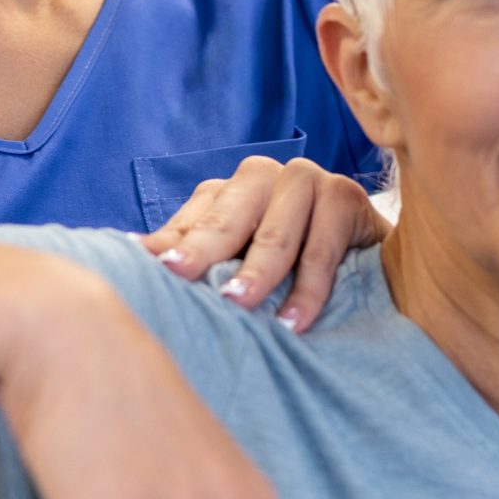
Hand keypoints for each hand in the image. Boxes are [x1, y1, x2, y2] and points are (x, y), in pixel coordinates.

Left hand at [138, 157, 389, 332]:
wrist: (366, 260)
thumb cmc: (291, 264)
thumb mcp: (241, 260)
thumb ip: (196, 256)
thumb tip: (132, 256)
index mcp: (230, 189)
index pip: (194, 221)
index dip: (170, 245)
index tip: (148, 268)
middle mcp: (263, 176)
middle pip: (227, 219)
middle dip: (203, 252)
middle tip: (180, 277)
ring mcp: (306, 179)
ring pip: (276, 233)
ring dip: (258, 272)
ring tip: (237, 304)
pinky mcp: (345, 196)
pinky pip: (322, 249)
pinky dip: (308, 289)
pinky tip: (293, 322)